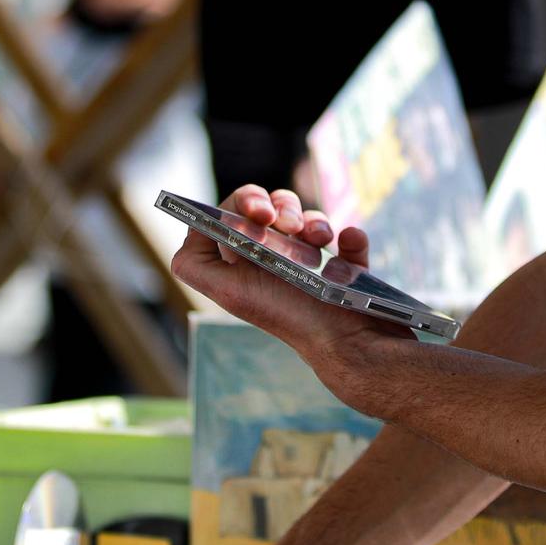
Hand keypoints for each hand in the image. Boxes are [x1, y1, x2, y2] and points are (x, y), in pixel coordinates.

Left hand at [176, 186, 409, 404]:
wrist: (344, 341)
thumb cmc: (286, 316)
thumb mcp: (228, 292)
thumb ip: (195, 264)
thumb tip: (197, 228)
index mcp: (243, 265)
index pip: (232, 217)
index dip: (241, 204)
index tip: (259, 211)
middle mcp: (274, 263)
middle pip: (271, 208)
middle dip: (281, 205)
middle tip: (285, 222)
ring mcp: (312, 263)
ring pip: (307, 218)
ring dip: (313, 220)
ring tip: (318, 239)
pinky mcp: (345, 268)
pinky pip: (348, 236)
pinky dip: (350, 236)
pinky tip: (348, 240)